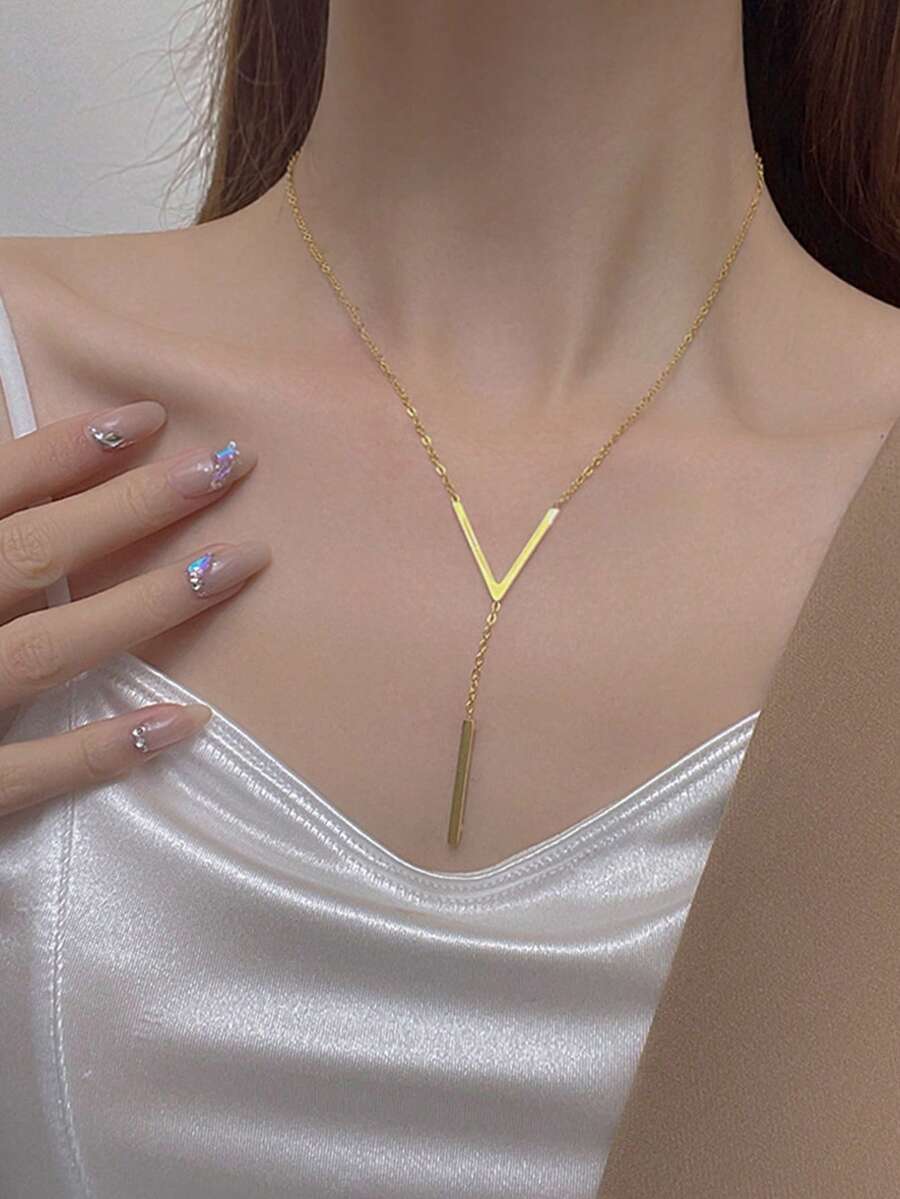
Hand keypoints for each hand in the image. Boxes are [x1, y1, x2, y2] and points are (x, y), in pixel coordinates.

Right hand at [0, 399, 269, 814]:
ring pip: (49, 648)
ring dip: (148, 603)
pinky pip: (34, 771)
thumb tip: (33, 489)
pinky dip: (106, 748)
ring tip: (237, 563)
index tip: (148, 418)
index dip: (66, 451)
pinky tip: (185, 720)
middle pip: (35, 553)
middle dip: (135, 505)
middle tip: (227, 465)